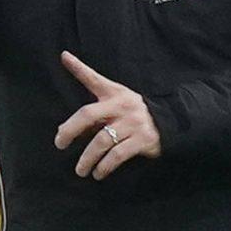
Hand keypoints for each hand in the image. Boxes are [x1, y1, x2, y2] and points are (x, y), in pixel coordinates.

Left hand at [54, 52, 161, 178]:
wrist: (170, 123)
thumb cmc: (133, 114)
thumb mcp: (116, 103)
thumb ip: (92, 112)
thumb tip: (62, 130)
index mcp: (114, 94)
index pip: (94, 79)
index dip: (79, 67)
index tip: (64, 56)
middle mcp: (122, 106)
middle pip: (89, 115)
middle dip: (70, 130)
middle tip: (59, 143)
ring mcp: (133, 123)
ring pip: (102, 141)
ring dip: (87, 158)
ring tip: (80, 169)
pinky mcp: (142, 140)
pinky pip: (117, 155)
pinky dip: (105, 166)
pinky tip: (98, 173)